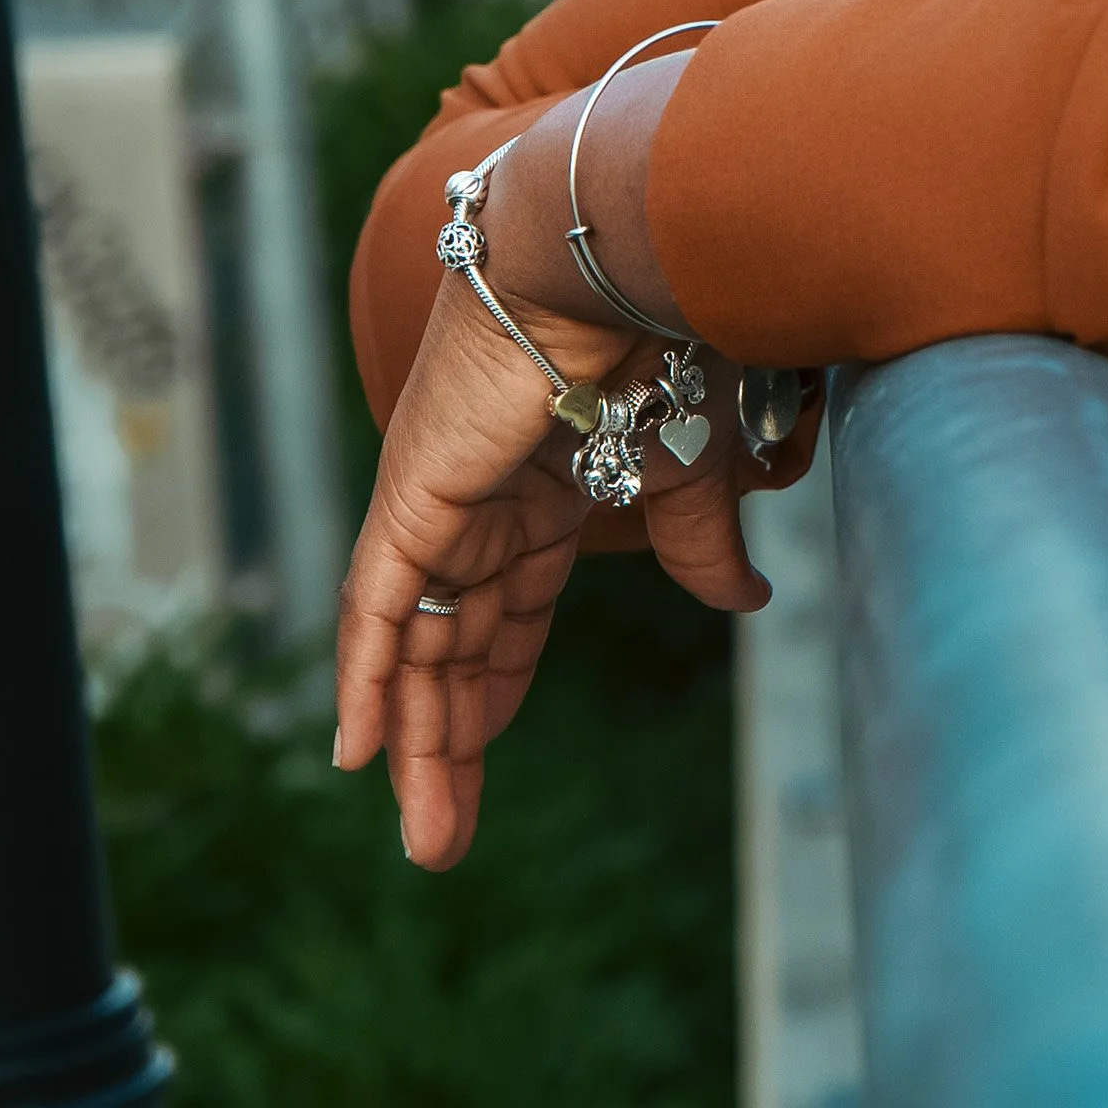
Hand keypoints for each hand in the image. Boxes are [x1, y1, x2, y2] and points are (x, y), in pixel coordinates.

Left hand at [334, 270, 792, 868]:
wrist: (609, 263)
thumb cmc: (659, 341)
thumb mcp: (688, 472)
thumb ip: (700, 543)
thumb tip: (748, 600)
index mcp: (537, 492)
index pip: (504, 617)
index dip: (494, 692)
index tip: (483, 761)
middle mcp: (475, 506)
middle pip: (451, 652)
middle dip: (446, 749)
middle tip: (443, 844)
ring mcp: (437, 505)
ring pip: (412, 651)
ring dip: (413, 747)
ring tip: (427, 839)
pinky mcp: (413, 502)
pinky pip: (376, 611)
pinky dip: (363, 682)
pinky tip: (359, 755)